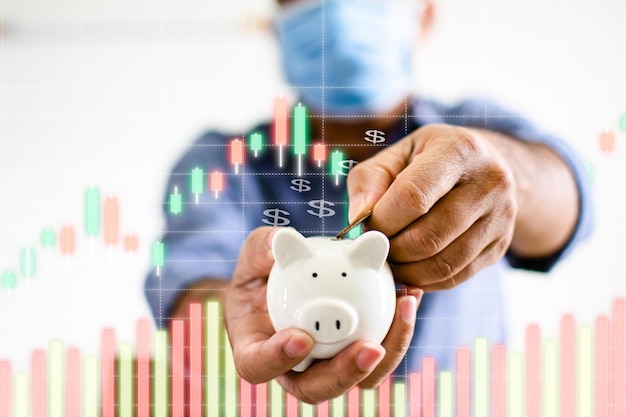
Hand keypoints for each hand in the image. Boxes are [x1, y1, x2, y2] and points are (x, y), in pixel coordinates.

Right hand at [224, 226, 422, 403]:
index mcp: (255, 346)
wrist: (290, 276)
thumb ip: (266, 247)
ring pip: (357, 379)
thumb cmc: (264, 267)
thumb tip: (282, 240)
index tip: (301, 338)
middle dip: (345, 374)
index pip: (257, 365)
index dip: (277, 359)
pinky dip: (397, 329)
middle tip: (370, 347)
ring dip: (386, 352)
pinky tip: (410, 296)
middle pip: (314, 388)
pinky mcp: (355, 352)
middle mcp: (290, 365)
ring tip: (404, 310)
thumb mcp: (258, 249)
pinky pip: (379, 351)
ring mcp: (325, 363)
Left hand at [347, 124, 517, 290]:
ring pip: (443, 263)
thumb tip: (358, 218)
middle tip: (376, 247)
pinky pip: (456, 277)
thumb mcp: (398, 153)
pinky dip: (425, 281)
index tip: (368, 226)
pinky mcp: (500, 246)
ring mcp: (500, 218)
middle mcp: (488, 184)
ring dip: (406, 270)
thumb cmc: (433, 158)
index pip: (413, 196)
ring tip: (390, 259)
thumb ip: (370, 180)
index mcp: (458, 151)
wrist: (490, 165)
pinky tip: (410, 269)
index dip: (383, 220)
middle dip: (392, 249)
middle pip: (428, 237)